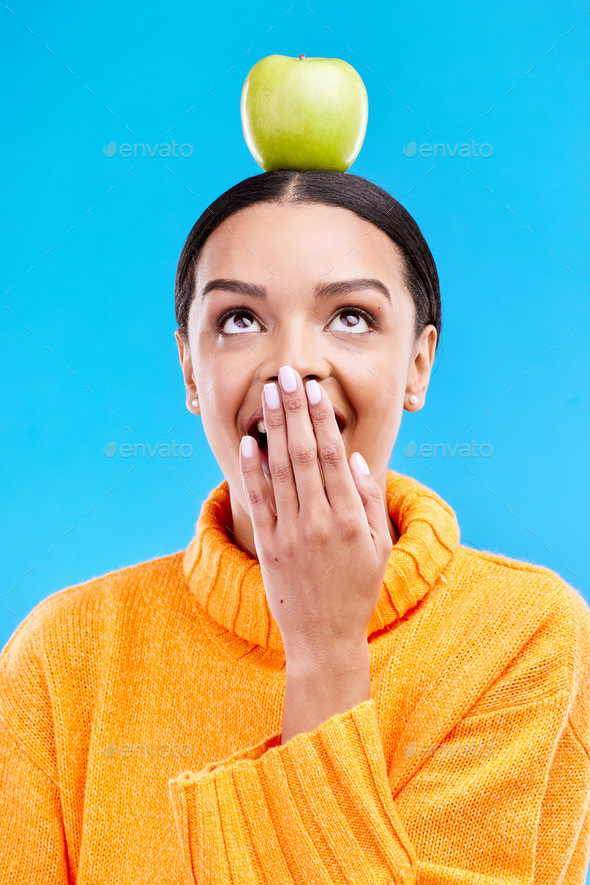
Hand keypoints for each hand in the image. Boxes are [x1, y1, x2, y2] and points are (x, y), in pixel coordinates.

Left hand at [239, 366, 392, 666]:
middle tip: (287, 375)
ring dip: (273, 428)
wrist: (324, 638)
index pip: (332, 457)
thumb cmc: (357, 590)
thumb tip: (353, 458)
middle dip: (294, 410)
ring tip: (269, 394)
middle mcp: (318, 521)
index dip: (321, 419)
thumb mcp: (378, 547)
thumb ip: (369, 501)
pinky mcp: (268, 545)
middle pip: (303, 454)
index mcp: (350, 519)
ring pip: (279, 470)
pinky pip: (259, 500)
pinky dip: (253, 469)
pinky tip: (250, 441)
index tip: (314, 389)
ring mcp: (290, 533)